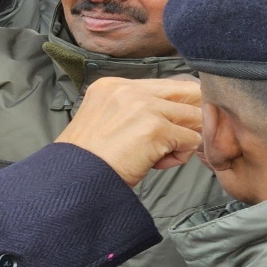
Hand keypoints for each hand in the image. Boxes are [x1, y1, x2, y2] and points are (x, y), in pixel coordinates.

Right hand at [56, 77, 202, 186]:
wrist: (72, 182)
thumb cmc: (88, 161)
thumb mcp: (105, 121)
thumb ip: (133, 112)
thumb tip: (174, 116)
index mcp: (113, 86)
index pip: (166, 84)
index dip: (179, 105)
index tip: (175, 126)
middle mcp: (129, 90)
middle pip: (187, 92)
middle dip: (191, 118)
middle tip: (179, 140)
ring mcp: (143, 107)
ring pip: (193, 117)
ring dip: (184, 140)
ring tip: (159, 157)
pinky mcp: (155, 129)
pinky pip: (191, 140)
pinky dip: (180, 156)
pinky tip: (157, 164)